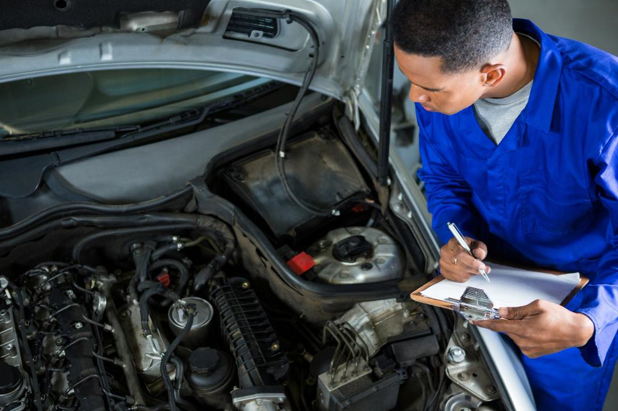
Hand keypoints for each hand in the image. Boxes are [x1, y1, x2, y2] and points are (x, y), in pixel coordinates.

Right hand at [439, 236, 490, 281]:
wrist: (463, 253)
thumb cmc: (469, 248)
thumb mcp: (477, 245)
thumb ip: (480, 248)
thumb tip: (479, 254)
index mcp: (452, 243)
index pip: (459, 254)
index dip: (472, 261)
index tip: (482, 266)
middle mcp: (445, 252)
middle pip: (460, 264)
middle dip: (474, 269)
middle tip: (484, 269)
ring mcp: (443, 263)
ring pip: (460, 273)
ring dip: (471, 273)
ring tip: (476, 269)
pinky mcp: (444, 272)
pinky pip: (458, 278)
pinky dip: (467, 277)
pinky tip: (469, 272)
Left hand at [472, 300, 594, 357]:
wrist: (576, 332)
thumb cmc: (560, 317)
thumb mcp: (537, 306)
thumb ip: (517, 310)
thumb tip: (501, 312)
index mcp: (524, 329)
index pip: (497, 325)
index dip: (484, 322)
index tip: (474, 320)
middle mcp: (524, 341)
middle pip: (507, 328)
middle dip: (510, 320)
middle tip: (525, 315)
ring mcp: (528, 349)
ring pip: (514, 334)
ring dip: (519, 327)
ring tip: (536, 323)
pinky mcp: (531, 353)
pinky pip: (521, 341)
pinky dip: (524, 334)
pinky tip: (537, 331)